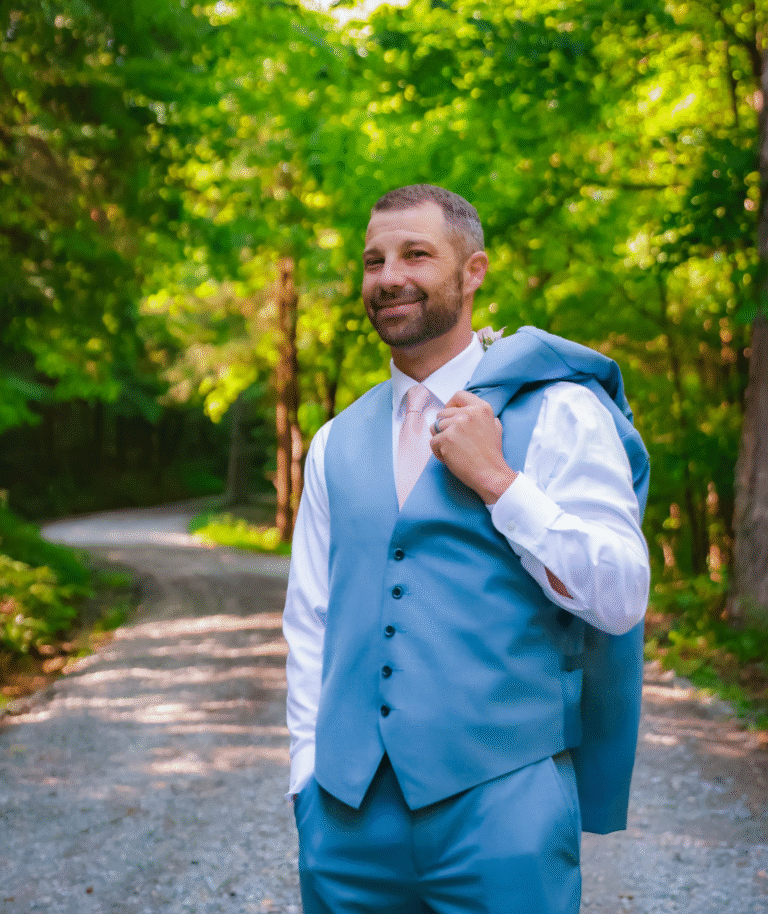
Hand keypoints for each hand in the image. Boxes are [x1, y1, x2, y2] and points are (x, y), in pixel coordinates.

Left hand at [430, 390, 517, 504]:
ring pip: (435, 427)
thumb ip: (485, 417)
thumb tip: (474, 412)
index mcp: (481, 408)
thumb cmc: (491, 454)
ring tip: (454, 450)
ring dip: (441, 440)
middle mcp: (468, 413)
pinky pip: (433, 442)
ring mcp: (456, 425)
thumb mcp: (495, 427)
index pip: (459, 395)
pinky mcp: (446, 439)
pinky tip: (450, 458)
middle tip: (455, 441)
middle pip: (443, 413)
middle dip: (444, 427)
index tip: (450, 413)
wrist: (491, 473)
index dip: (451, 404)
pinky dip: (439, 452)